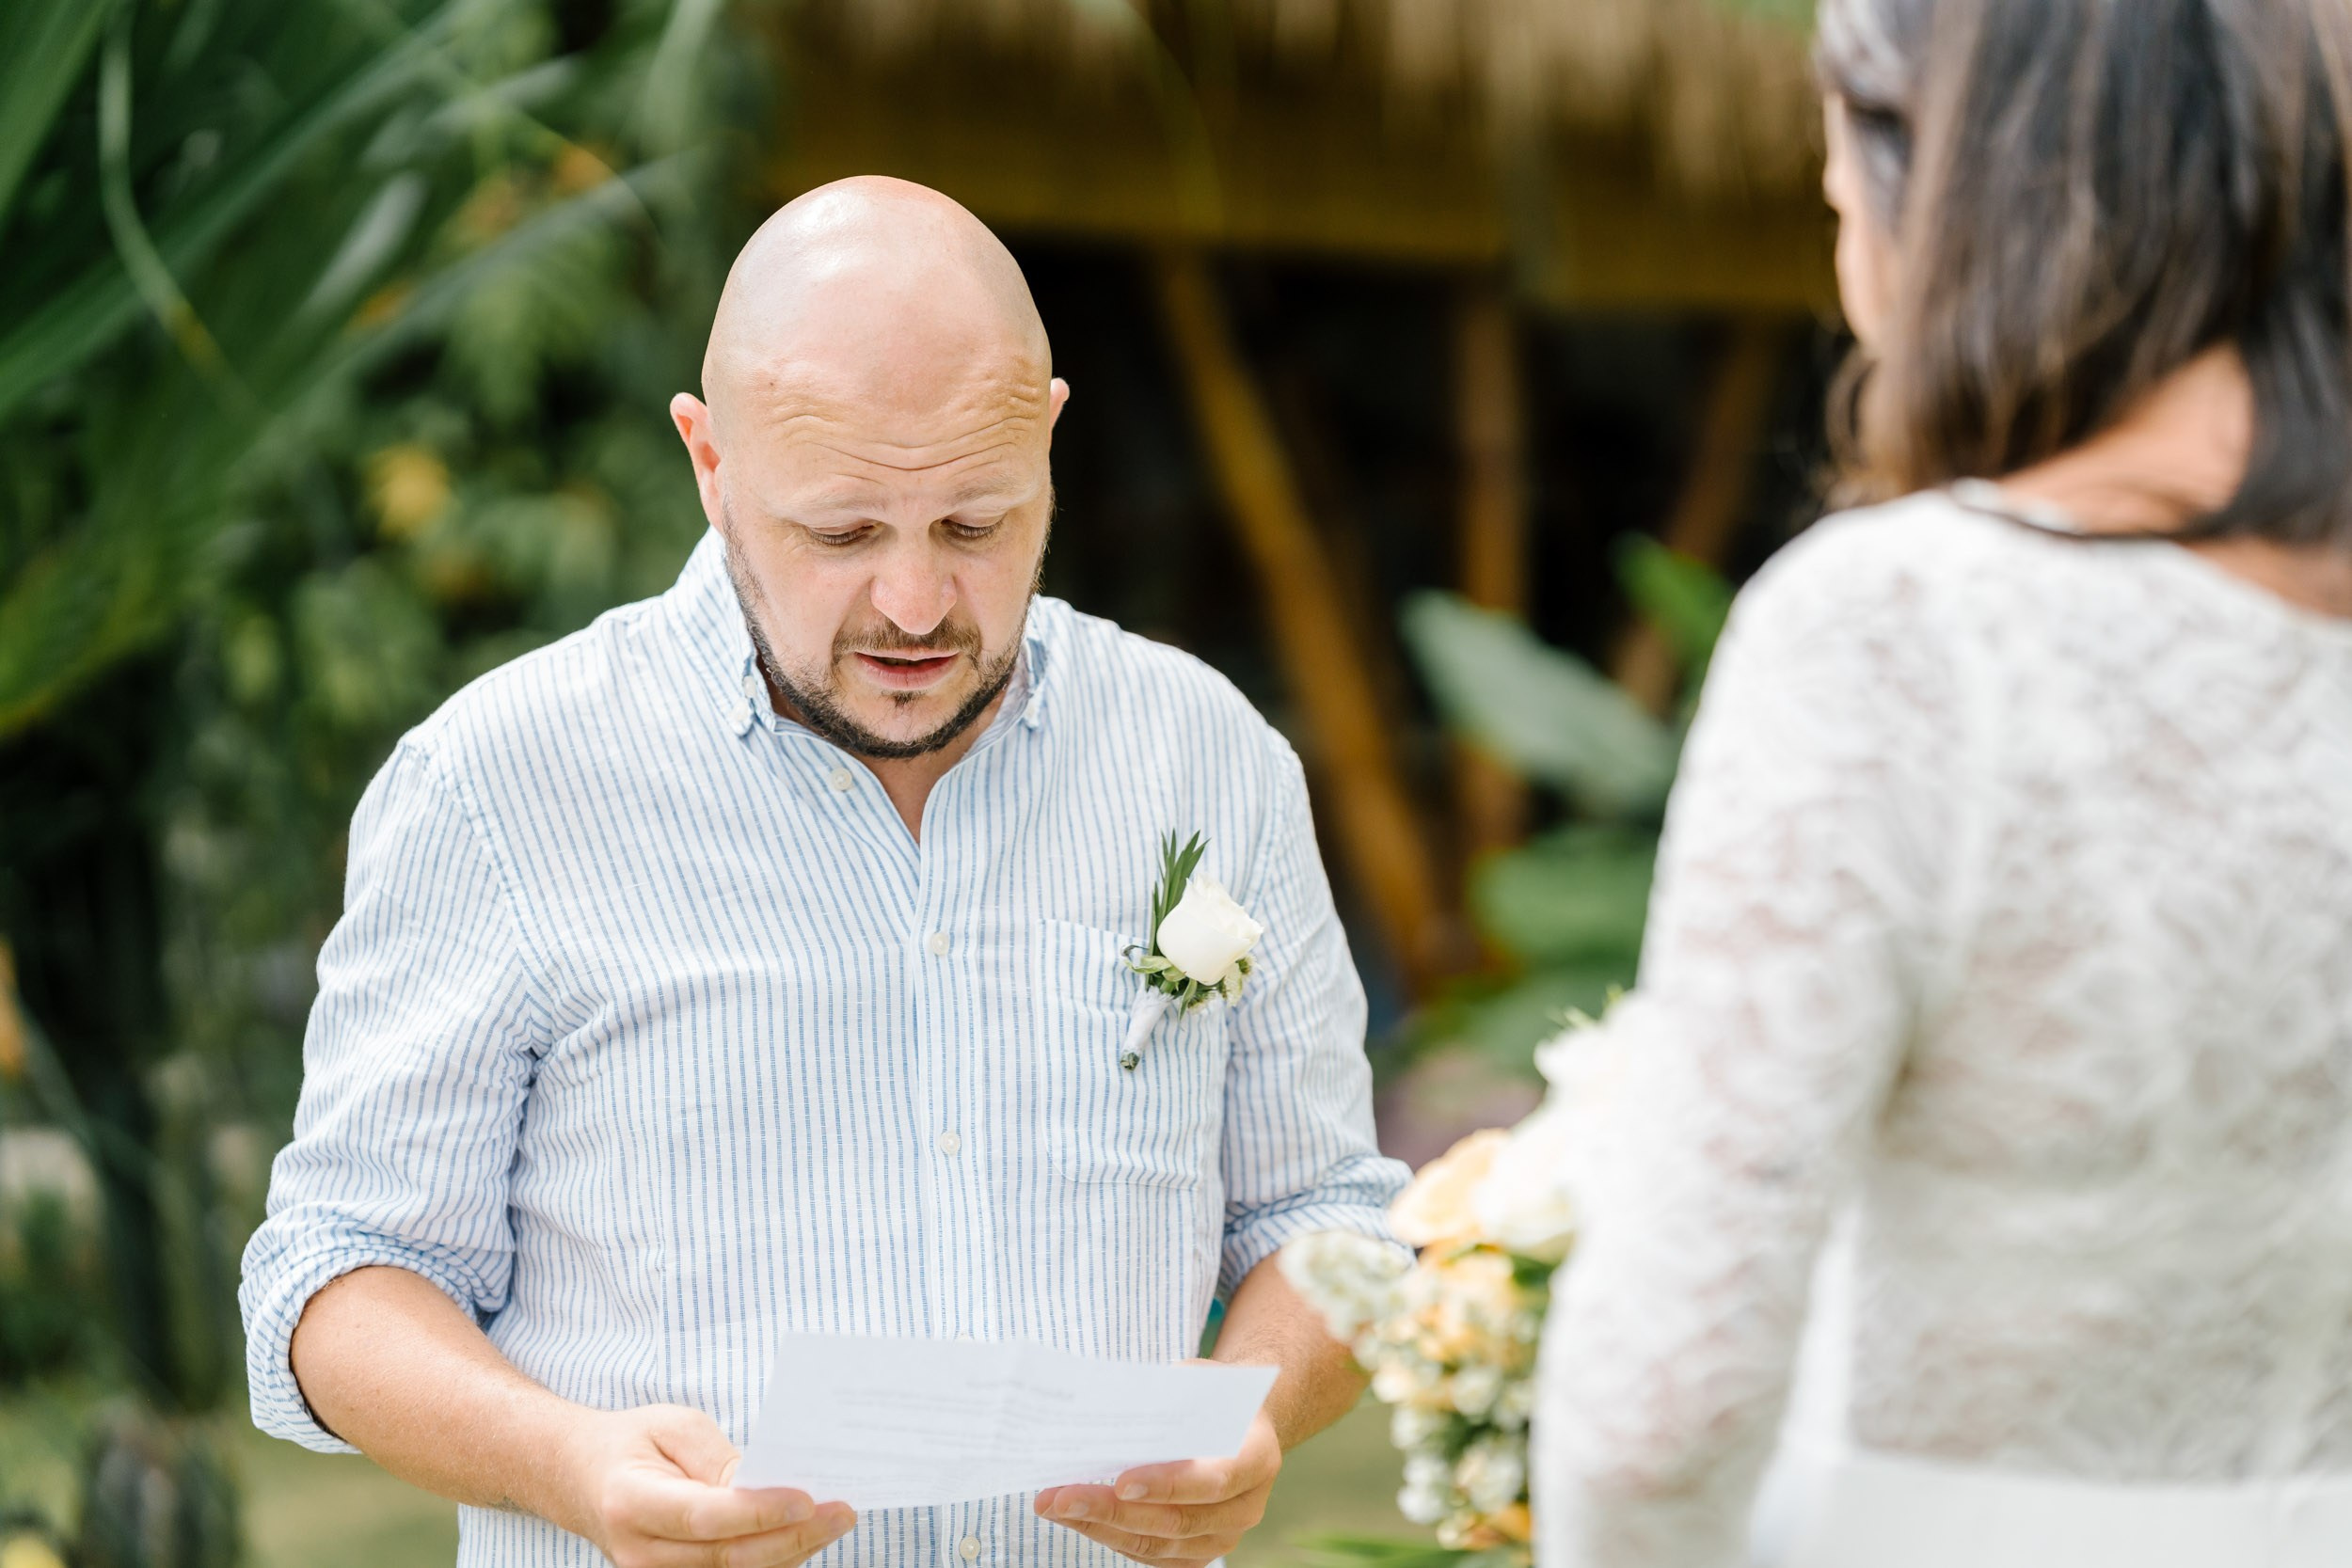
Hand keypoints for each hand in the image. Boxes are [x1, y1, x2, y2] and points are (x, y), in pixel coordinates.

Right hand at [557, 1403, 856, 1567]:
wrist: (579, 1478)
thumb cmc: (632, 1443)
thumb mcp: (673, 1426)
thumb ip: (719, 1459)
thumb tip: (770, 1486)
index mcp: (631, 1501)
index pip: (705, 1516)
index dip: (759, 1512)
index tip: (807, 1498)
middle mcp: (638, 1552)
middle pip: (728, 1557)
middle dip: (793, 1537)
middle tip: (842, 1512)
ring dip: (791, 1553)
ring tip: (834, 1522)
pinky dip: (771, 1562)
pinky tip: (804, 1539)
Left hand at [1032, 1410, 1279, 1563]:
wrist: (1241, 1424)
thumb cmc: (1213, 1395)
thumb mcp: (1200, 1378)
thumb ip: (1169, 1394)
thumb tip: (1110, 1408)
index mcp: (1257, 1457)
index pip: (1214, 1479)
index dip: (1168, 1484)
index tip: (1120, 1481)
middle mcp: (1246, 1507)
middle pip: (1177, 1521)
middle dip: (1113, 1511)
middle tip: (1062, 1496)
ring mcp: (1224, 1537)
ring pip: (1158, 1544)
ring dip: (1101, 1527)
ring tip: (1054, 1505)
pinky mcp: (1199, 1554)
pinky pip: (1151, 1554)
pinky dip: (1110, 1536)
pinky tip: (1076, 1516)